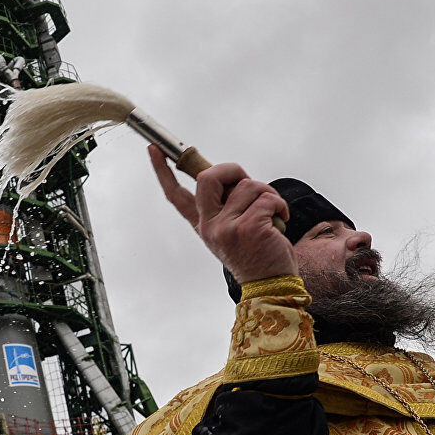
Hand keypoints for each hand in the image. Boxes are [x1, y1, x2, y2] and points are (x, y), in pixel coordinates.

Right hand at [148, 145, 295, 282]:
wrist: (271, 285)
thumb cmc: (257, 254)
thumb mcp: (231, 231)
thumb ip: (226, 205)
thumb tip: (234, 178)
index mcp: (203, 225)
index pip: (176, 195)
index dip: (163, 170)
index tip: (154, 149)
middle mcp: (210, 226)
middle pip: (208, 177)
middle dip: (231, 169)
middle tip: (246, 180)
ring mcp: (227, 227)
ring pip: (247, 185)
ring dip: (267, 193)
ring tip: (271, 214)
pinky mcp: (249, 227)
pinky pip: (267, 198)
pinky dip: (279, 204)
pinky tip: (280, 220)